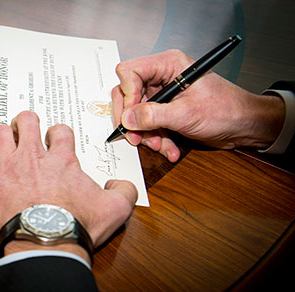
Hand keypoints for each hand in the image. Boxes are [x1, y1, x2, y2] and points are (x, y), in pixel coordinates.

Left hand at [0, 111, 136, 259]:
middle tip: (24, 126)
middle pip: (25, 121)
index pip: (59, 131)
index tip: (54, 137)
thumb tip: (119, 183)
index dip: (57, 131)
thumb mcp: (116, 209)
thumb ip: (124, 191)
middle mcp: (33, 157)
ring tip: (0, 136)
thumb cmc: (77, 225)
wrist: (46, 242)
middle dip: (25, 121)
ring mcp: (8, 167)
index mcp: (62, 159)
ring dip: (0, 132)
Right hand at [112, 49, 284, 161]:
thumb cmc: (227, 110)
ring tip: (160, 145)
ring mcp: (163, 95)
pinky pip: (148, 125)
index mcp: (168, 65)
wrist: (244, 126)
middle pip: (128, 95)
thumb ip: (154, 116)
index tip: (131, 116)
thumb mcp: (187, 114)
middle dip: (133, 120)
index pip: (130, 72)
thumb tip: (127, 119)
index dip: (127, 95)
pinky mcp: (165, 111)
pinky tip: (168, 148)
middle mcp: (162, 77)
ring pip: (137, 114)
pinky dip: (155, 138)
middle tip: (137, 137)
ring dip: (146, 134)